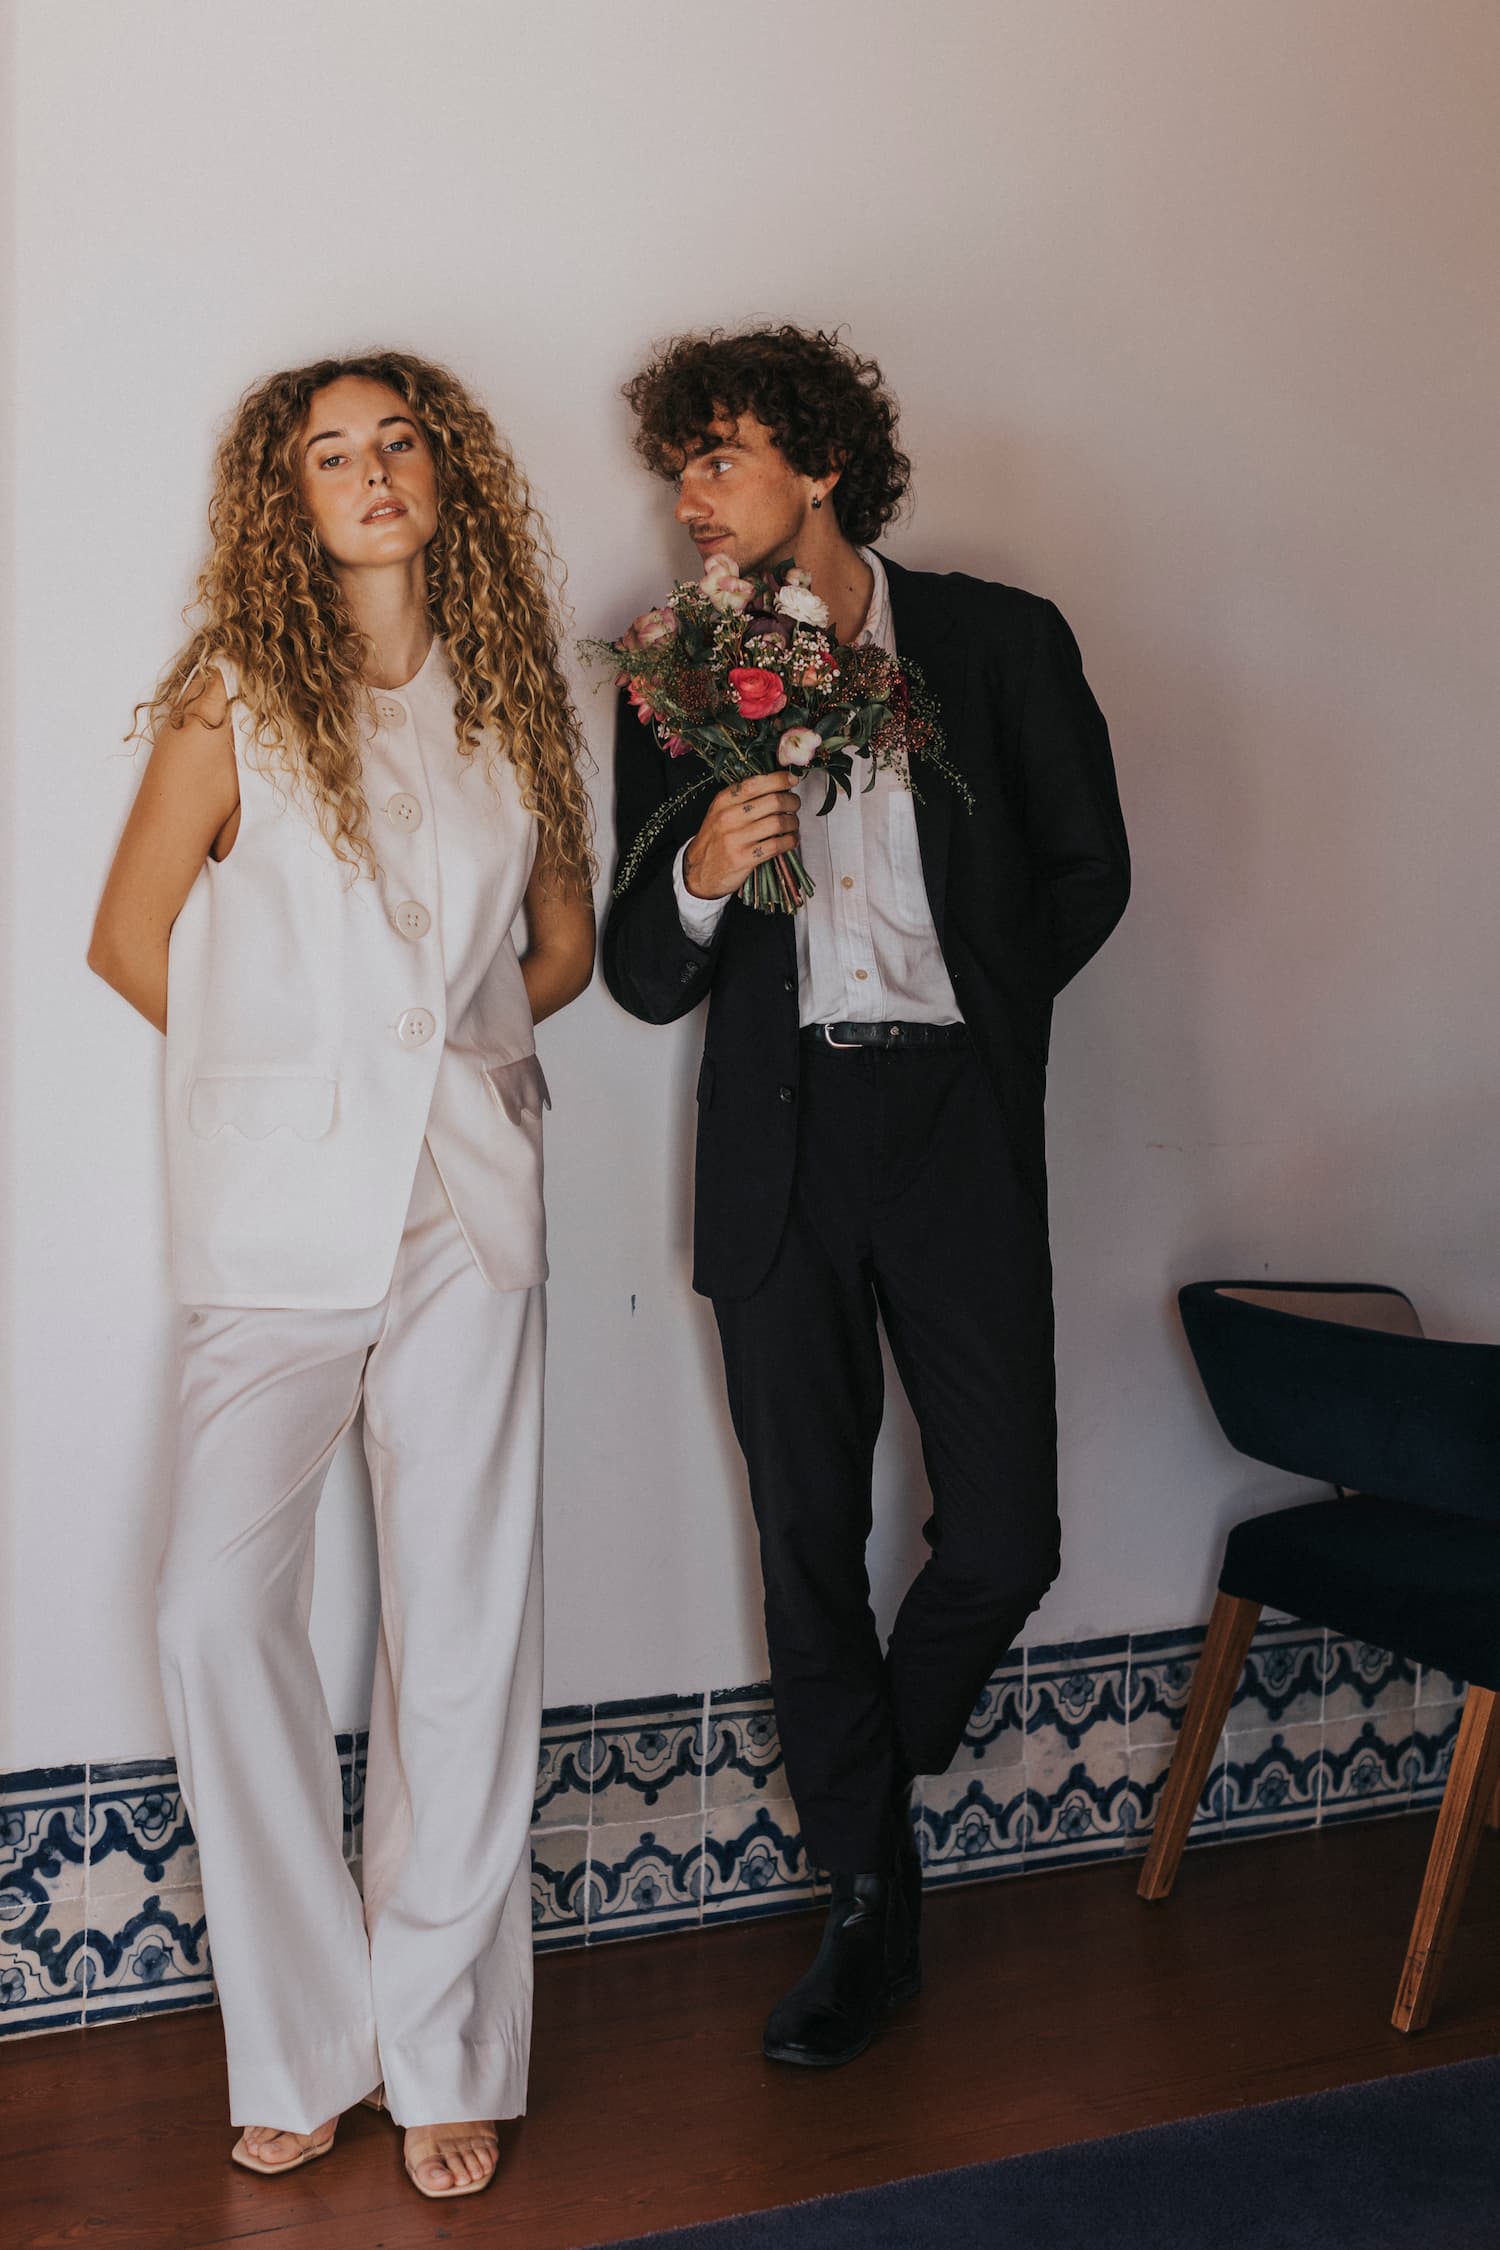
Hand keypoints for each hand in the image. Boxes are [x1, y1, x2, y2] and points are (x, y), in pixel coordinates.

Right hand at [683, 771, 801, 900]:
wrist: (700, 871)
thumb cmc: (715, 839)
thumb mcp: (721, 812)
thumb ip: (744, 798)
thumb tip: (777, 785)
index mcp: (723, 801)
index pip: (756, 783)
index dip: (779, 780)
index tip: (792, 780)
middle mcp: (728, 817)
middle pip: (773, 801)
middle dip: (791, 802)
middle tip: (794, 805)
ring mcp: (735, 839)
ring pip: (778, 823)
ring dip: (793, 822)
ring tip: (793, 824)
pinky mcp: (743, 859)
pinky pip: (777, 845)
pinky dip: (790, 841)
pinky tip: (790, 840)